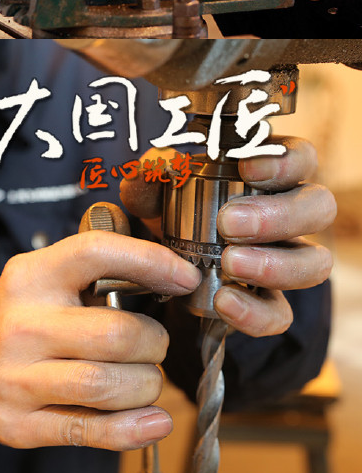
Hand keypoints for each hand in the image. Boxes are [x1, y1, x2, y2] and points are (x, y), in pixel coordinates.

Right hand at [0, 232, 199, 450]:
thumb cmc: (28, 318)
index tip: (185, 278)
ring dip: (146, 385)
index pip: (95, 253)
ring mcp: (16, 379)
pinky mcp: (20, 425)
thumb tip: (178, 274)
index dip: (150, 262)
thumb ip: (104, 269)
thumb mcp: (50, 277)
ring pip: (107, 385)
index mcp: (32, 277)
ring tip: (144, 379)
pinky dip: (133, 429)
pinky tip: (156, 421)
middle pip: (116, 335)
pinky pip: (90, 431)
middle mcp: (20, 326)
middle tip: (153, 346)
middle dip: (154, 343)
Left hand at [120, 138, 336, 337]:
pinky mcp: (271, 306)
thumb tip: (153, 169)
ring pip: (316, 263)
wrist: (165, 274)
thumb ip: (153, 179)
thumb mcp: (157, 195)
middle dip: (279, 215)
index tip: (248, 168)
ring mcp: (287, 262)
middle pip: (319, 206)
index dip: (285, 162)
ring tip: (230, 263)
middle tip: (230, 223)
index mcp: (270, 176)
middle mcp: (290, 216)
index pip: (301, 158)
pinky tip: (225, 302)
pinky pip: (281, 314)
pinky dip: (255, 312)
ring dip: (276, 264)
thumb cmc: (174, 216)